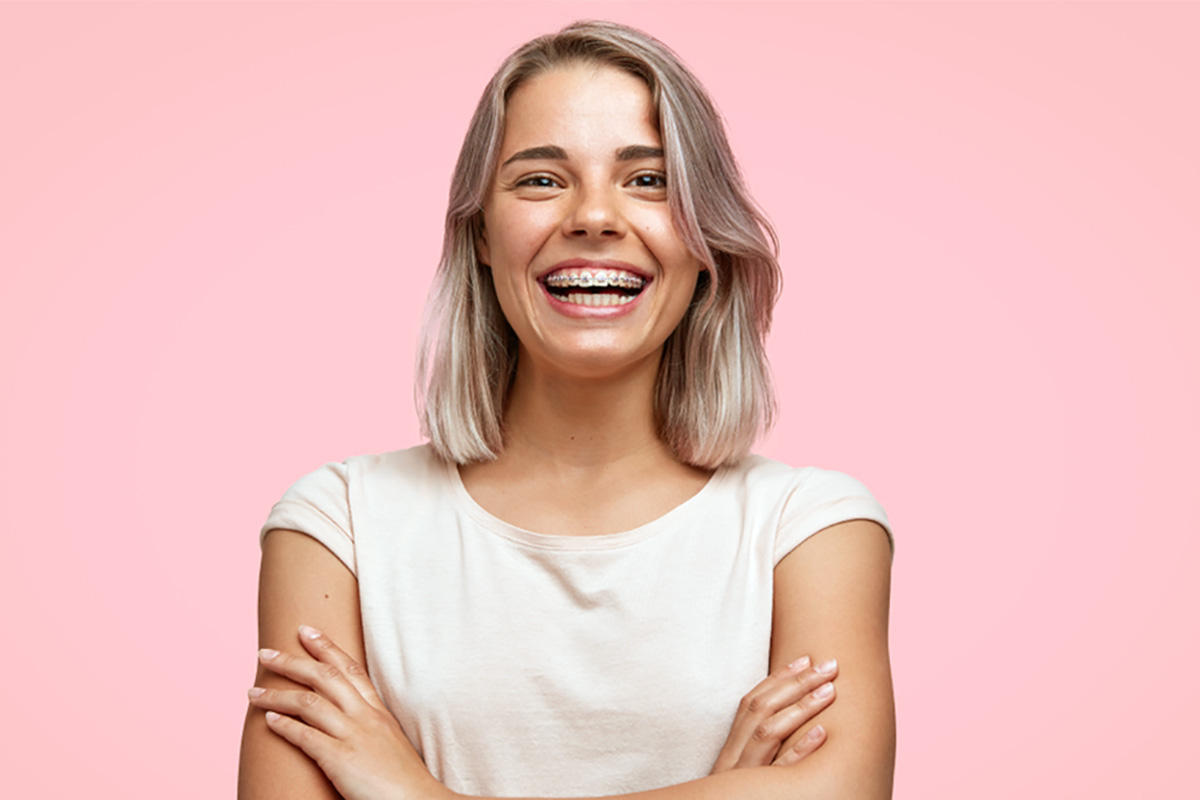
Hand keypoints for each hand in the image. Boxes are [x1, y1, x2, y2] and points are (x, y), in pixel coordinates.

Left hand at [249, 625, 456, 799]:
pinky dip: (284, 726)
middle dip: (292, 662)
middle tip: (267, 652)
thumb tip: (348, 725)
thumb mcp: (390, 745)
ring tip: (253, 691)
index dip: (327, 647)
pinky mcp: (341, 759)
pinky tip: (268, 720)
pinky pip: (306, 736)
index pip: (351, 669)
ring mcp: (354, 736)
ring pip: (309, 703)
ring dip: (277, 694)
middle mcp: (367, 717)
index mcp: (380, 712)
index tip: (307, 631)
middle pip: (325, 677)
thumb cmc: (404, 782)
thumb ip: (371, 730)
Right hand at [710, 655, 837, 771]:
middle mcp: (733, 757)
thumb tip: (789, 716)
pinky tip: (822, 733)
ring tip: (830, 690)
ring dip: (800, 708)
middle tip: (830, 665)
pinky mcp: (757, 796)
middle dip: (796, 683)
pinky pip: (780, 771)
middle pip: (761, 710)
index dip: (777, 679)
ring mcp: (744, 775)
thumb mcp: (739, 771)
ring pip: (768, 733)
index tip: (806, 659)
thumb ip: (757, 748)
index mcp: (730, 747)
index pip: (750, 703)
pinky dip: (799, 750)